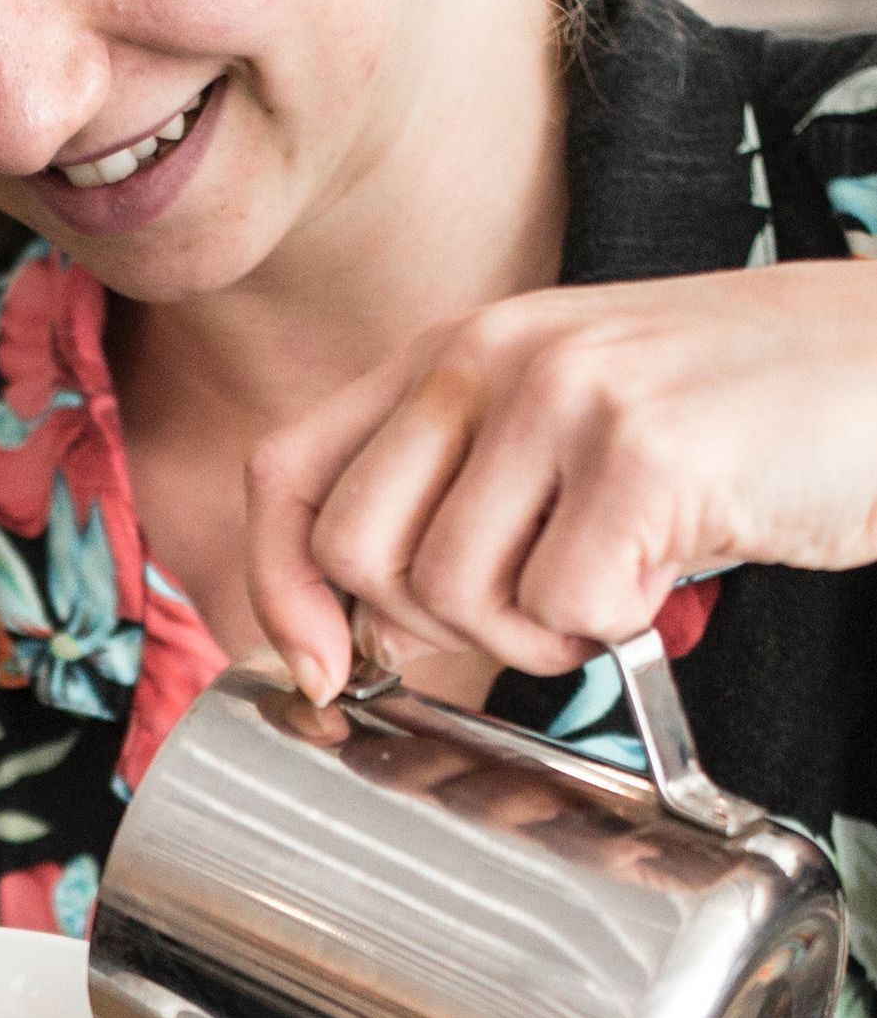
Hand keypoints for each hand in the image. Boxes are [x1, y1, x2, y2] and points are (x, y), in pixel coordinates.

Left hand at [246, 258, 876, 696]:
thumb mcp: (569, 431)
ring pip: (453, 596)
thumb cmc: (737, 423)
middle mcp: (492, 353)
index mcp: (459, 349)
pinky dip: (619, 632)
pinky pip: (565, 611)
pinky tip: (671, 576)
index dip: (279, 590)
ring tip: (620, 582)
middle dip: (433, 628)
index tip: (321, 668)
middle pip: (355, 556)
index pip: (291, 473)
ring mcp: (564, 395)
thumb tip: (352, 633)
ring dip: (538, 635)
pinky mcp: (640, 454)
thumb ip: (463, 492)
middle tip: (532, 612)